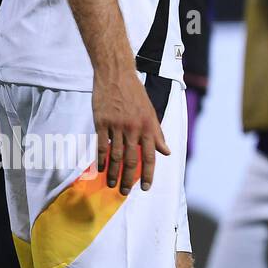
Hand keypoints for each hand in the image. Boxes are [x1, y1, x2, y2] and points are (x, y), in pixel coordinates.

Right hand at [93, 69, 169, 193]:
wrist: (116, 75)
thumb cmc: (135, 94)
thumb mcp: (151, 112)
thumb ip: (157, 134)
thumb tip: (166, 152)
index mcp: (149, 126)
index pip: (150, 155)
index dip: (149, 173)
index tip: (146, 187)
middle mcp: (134, 128)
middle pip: (131, 159)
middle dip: (129, 178)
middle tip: (126, 192)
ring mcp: (117, 125)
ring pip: (115, 156)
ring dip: (114, 173)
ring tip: (113, 184)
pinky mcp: (101, 122)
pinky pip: (101, 145)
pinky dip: (101, 160)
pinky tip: (101, 169)